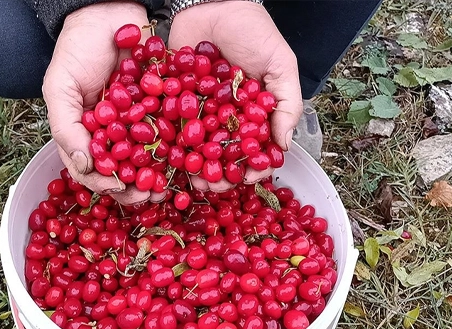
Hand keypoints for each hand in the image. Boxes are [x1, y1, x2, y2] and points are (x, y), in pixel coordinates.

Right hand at [44, 2, 162, 204]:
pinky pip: (173, 130)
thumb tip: (82, 166)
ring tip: (168, 185)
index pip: (92, 169)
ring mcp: (140, 122)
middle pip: (124, 171)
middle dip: (136, 187)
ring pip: (150, 158)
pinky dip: (180, 146)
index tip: (119, 187)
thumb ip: (65, 126)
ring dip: (159, 175)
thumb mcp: (60, 86)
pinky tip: (187, 157)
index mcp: (86, 133)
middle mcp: (114, 133)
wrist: (109, 10)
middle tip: (150, 195)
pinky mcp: (164, 106)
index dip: (104, 183)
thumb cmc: (77, 48)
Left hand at [169, 1, 302, 191]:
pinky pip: (167, 124)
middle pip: (221, 155)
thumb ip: (286, 104)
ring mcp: (196, 110)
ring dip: (192, 167)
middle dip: (219, 175)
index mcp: (251, 114)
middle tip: (214, 186)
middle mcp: (224, 117)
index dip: (252, 167)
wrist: (213, 1)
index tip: (248, 179)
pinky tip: (166, 156)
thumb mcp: (280, 64)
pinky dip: (165, 142)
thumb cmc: (253, 30)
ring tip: (190, 178)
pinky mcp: (169, 99)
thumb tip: (283, 147)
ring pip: (194, 147)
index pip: (254, 149)